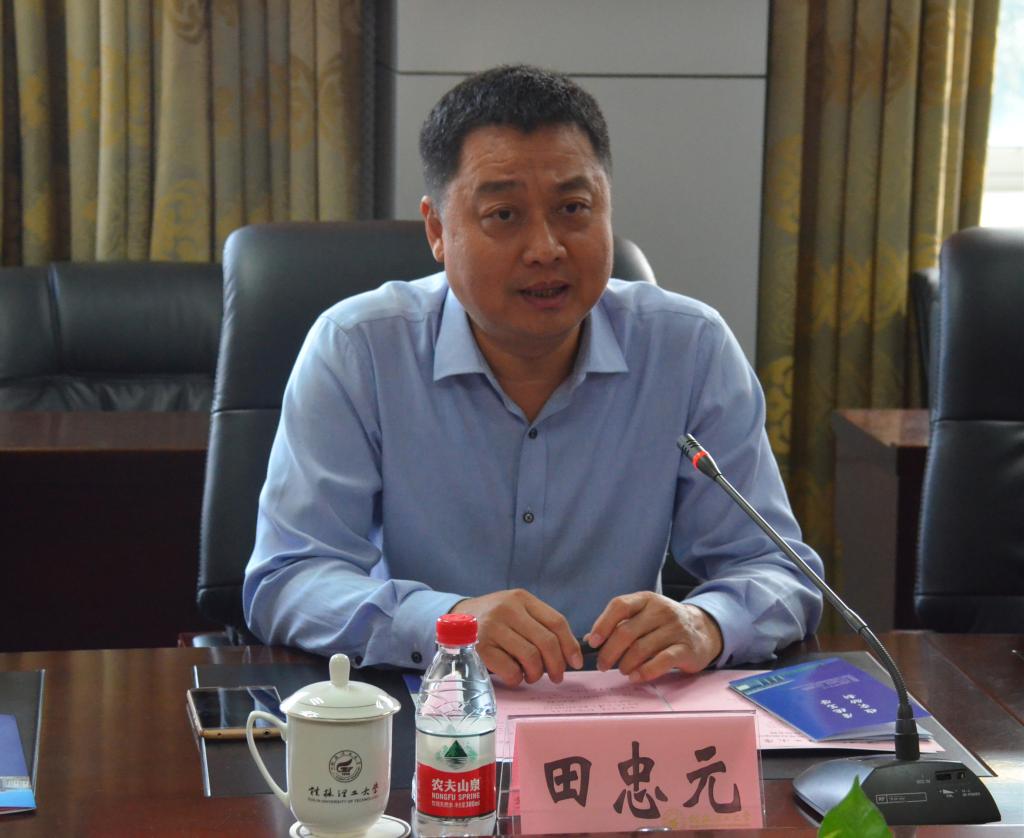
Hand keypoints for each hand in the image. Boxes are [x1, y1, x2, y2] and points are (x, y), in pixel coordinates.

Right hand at [450, 589, 582, 685]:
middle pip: (546, 642)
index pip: (556, 622)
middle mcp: (507, 609)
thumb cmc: (494, 620)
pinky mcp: (480, 647)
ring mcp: (492, 628)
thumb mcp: (515, 611)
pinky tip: (514, 675)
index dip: (570, 645)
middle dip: (557, 665)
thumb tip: (570, 653)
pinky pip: (511, 670)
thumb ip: (539, 624)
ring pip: (531, 658)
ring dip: (536, 674)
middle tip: (557, 677)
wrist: (454, 620)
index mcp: (521, 598)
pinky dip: (517, 678)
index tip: (576, 662)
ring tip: (532, 676)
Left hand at [586, 592, 722, 681]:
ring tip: (622, 670)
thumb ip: (619, 625)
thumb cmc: (664, 625)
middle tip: (602, 665)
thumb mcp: (643, 616)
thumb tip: (590, 640)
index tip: (593, 643)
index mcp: (646, 599)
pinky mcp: (686, 649)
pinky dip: (643, 672)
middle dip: (609, 652)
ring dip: (625, 664)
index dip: (602, 624)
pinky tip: (635, 677)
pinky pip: (660, 662)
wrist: (704, 630)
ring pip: (641, 649)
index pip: (619, 606)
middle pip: (626, 631)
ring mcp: (675, 629)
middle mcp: (661, 610)